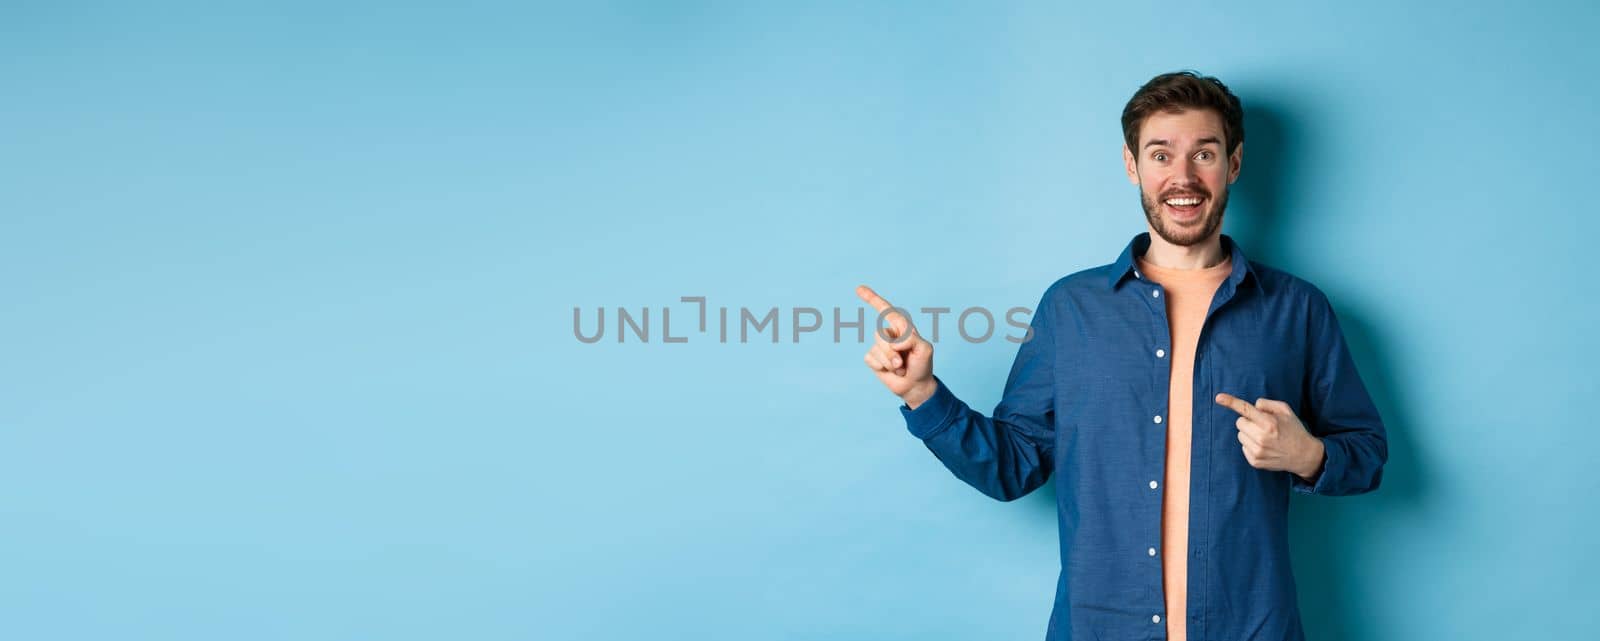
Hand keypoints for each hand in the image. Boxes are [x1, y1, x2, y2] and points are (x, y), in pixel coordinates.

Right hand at [856, 284, 936, 407]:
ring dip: (890, 362)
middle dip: (892, 352)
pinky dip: (882, 367)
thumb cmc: (922, 365)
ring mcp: (880, 347)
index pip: (886, 310)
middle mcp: (889, 335)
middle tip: (903, 363)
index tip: (858, 288)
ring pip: (876, 348)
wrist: (915, 386)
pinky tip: (891, 371)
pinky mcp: (873, 359)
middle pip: (880, 335)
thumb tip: (893, 341)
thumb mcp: (925, 349)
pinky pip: (870, 359)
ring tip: (900, 368)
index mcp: (902, 328)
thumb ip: (911, 339)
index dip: (872, 298)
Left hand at [1214, 392, 1325, 480]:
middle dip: (1248, 421)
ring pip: (1240, 435)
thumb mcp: (1286, 411)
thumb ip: (1268, 404)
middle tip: (1263, 426)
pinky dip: (1251, 445)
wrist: (1304, 455)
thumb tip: (1252, 406)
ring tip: (1265, 437)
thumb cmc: (1294, 430)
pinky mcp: (1255, 461)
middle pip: (1239, 423)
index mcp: (1269, 423)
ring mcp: (1257, 451)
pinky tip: (1265, 447)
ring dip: (1249, 434)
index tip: (1218, 397)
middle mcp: (1261, 437)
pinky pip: (1243, 447)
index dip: (1231, 402)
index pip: (1246, 409)